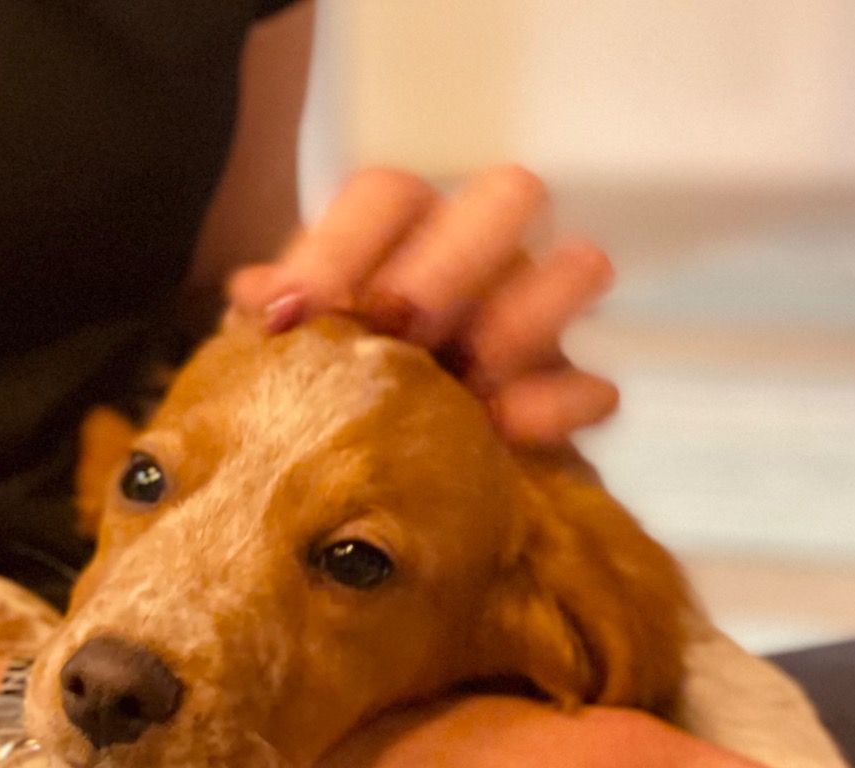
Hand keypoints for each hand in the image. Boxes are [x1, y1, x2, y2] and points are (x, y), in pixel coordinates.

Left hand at [227, 165, 619, 444]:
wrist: (347, 486)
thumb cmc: (304, 394)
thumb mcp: (270, 357)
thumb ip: (267, 318)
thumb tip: (261, 296)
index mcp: (394, 236)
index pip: (387, 194)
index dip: (344, 246)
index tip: (297, 316)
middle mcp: (472, 258)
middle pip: (506, 198)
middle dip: (455, 262)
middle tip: (408, 329)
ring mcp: (528, 318)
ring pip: (578, 267)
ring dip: (526, 317)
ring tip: (471, 378)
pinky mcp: (561, 393)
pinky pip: (593, 386)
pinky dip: (553, 408)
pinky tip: (503, 434)